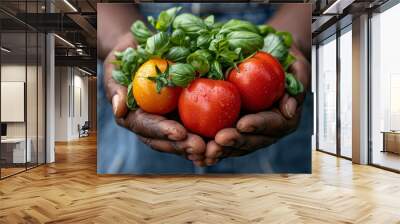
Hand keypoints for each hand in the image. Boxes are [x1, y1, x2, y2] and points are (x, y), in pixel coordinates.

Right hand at [103, 32, 205, 162]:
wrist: (141, 47)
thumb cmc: (125, 56)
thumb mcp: (115, 67)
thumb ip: (115, 88)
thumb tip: (119, 110)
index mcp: (134, 117)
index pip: (146, 127)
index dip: (162, 131)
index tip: (178, 133)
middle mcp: (153, 124)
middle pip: (167, 140)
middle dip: (184, 145)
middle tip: (201, 147)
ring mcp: (170, 120)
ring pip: (184, 140)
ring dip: (200, 145)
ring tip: (215, 149)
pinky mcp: (186, 115)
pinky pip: (198, 127)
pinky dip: (210, 134)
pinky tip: (225, 137)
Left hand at [203, 45, 310, 165]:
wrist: (270, 59)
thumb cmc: (285, 58)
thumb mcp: (296, 64)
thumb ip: (299, 80)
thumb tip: (290, 109)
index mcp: (284, 117)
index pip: (273, 124)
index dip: (258, 125)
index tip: (242, 124)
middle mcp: (268, 130)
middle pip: (252, 140)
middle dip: (236, 141)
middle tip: (219, 140)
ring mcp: (250, 133)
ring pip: (236, 146)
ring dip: (221, 149)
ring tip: (205, 149)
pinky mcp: (234, 130)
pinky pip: (223, 141)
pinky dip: (210, 145)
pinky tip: (196, 149)